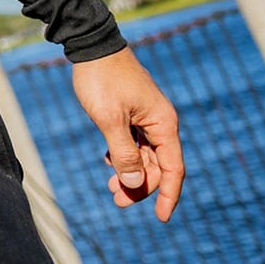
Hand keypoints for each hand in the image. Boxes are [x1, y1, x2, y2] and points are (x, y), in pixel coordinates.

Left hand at [70, 45, 183, 221]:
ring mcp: (147, 117)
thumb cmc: (101, 80)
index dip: (168, 195)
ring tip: (109, 186)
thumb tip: (134, 184)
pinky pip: (134, 142)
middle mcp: (161, 122)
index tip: (161, 218)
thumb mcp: (109, 120)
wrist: (91, 45)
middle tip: (116, 201)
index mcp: (164, 124)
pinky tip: (110, 161)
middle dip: (141, 186)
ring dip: (130, 172)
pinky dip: (124, 155)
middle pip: (158, 165)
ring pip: (145, 155)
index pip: (173, 169)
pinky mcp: (133, 113)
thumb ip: (124, 154)